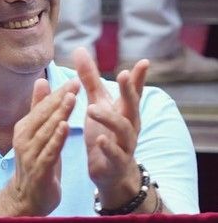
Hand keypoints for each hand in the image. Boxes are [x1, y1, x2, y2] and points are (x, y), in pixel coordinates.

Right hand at [6, 78, 78, 215]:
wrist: (27, 198)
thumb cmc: (36, 163)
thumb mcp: (36, 134)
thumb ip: (38, 108)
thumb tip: (41, 81)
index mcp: (24, 128)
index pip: (43, 107)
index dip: (58, 94)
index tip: (74, 80)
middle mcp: (24, 139)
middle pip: (44, 116)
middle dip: (60, 99)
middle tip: (76, 83)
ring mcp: (30, 154)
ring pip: (46, 130)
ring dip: (59, 114)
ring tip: (71, 99)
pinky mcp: (39, 169)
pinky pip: (49, 150)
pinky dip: (56, 138)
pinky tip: (65, 126)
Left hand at [72, 47, 146, 205]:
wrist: (111, 173)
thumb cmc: (105, 133)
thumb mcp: (97, 104)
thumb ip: (90, 79)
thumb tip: (80, 49)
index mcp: (124, 110)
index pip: (133, 91)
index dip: (139, 78)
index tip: (143, 62)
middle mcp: (130, 125)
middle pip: (132, 105)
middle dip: (129, 90)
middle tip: (122, 75)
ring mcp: (125, 144)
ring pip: (123, 129)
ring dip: (109, 118)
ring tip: (92, 108)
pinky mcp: (116, 162)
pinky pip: (116, 154)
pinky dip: (108, 147)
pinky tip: (99, 140)